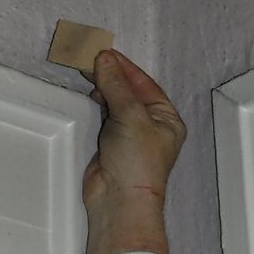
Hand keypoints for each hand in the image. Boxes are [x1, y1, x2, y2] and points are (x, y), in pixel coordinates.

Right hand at [81, 51, 184, 253]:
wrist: (119, 202)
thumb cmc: (137, 160)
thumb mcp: (131, 116)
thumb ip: (116, 86)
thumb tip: (104, 58)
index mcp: (166, 118)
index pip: (145, 83)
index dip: (125, 67)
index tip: (104, 51)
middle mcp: (151, 124)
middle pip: (130, 91)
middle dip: (112, 75)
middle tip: (90, 59)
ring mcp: (130, 135)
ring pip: (116, 102)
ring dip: (104, 87)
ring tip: (87, 72)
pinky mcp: (111, 144)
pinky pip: (104, 116)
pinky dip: (97, 103)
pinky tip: (89, 93)